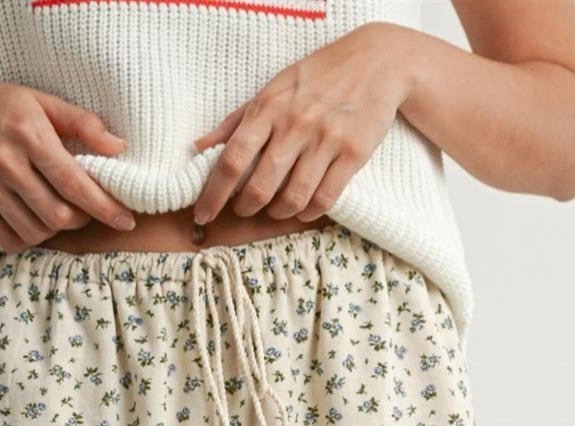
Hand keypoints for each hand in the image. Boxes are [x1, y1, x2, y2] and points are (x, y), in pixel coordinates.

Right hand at [0, 70, 136, 249]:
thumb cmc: (1, 105)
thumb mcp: (43, 101)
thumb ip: (82, 124)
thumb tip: (118, 147)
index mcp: (28, 134)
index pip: (74, 183)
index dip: (104, 207)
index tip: (126, 221)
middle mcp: (6, 162)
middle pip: (57, 216)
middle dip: (80, 220)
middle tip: (83, 209)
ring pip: (35, 232)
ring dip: (55, 230)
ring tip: (57, 212)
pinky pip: (8, 240)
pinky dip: (28, 239)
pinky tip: (33, 222)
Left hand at [191, 22, 415, 226]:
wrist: (375, 62)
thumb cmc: (316, 79)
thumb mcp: (272, 90)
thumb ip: (235, 122)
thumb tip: (198, 149)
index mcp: (269, 108)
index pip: (231, 160)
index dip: (213, 194)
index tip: (203, 213)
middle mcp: (295, 124)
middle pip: (259, 188)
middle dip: (245, 207)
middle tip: (245, 208)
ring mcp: (326, 140)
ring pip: (291, 200)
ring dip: (277, 213)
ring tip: (275, 207)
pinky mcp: (353, 154)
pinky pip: (324, 200)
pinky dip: (308, 212)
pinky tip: (303, 207)